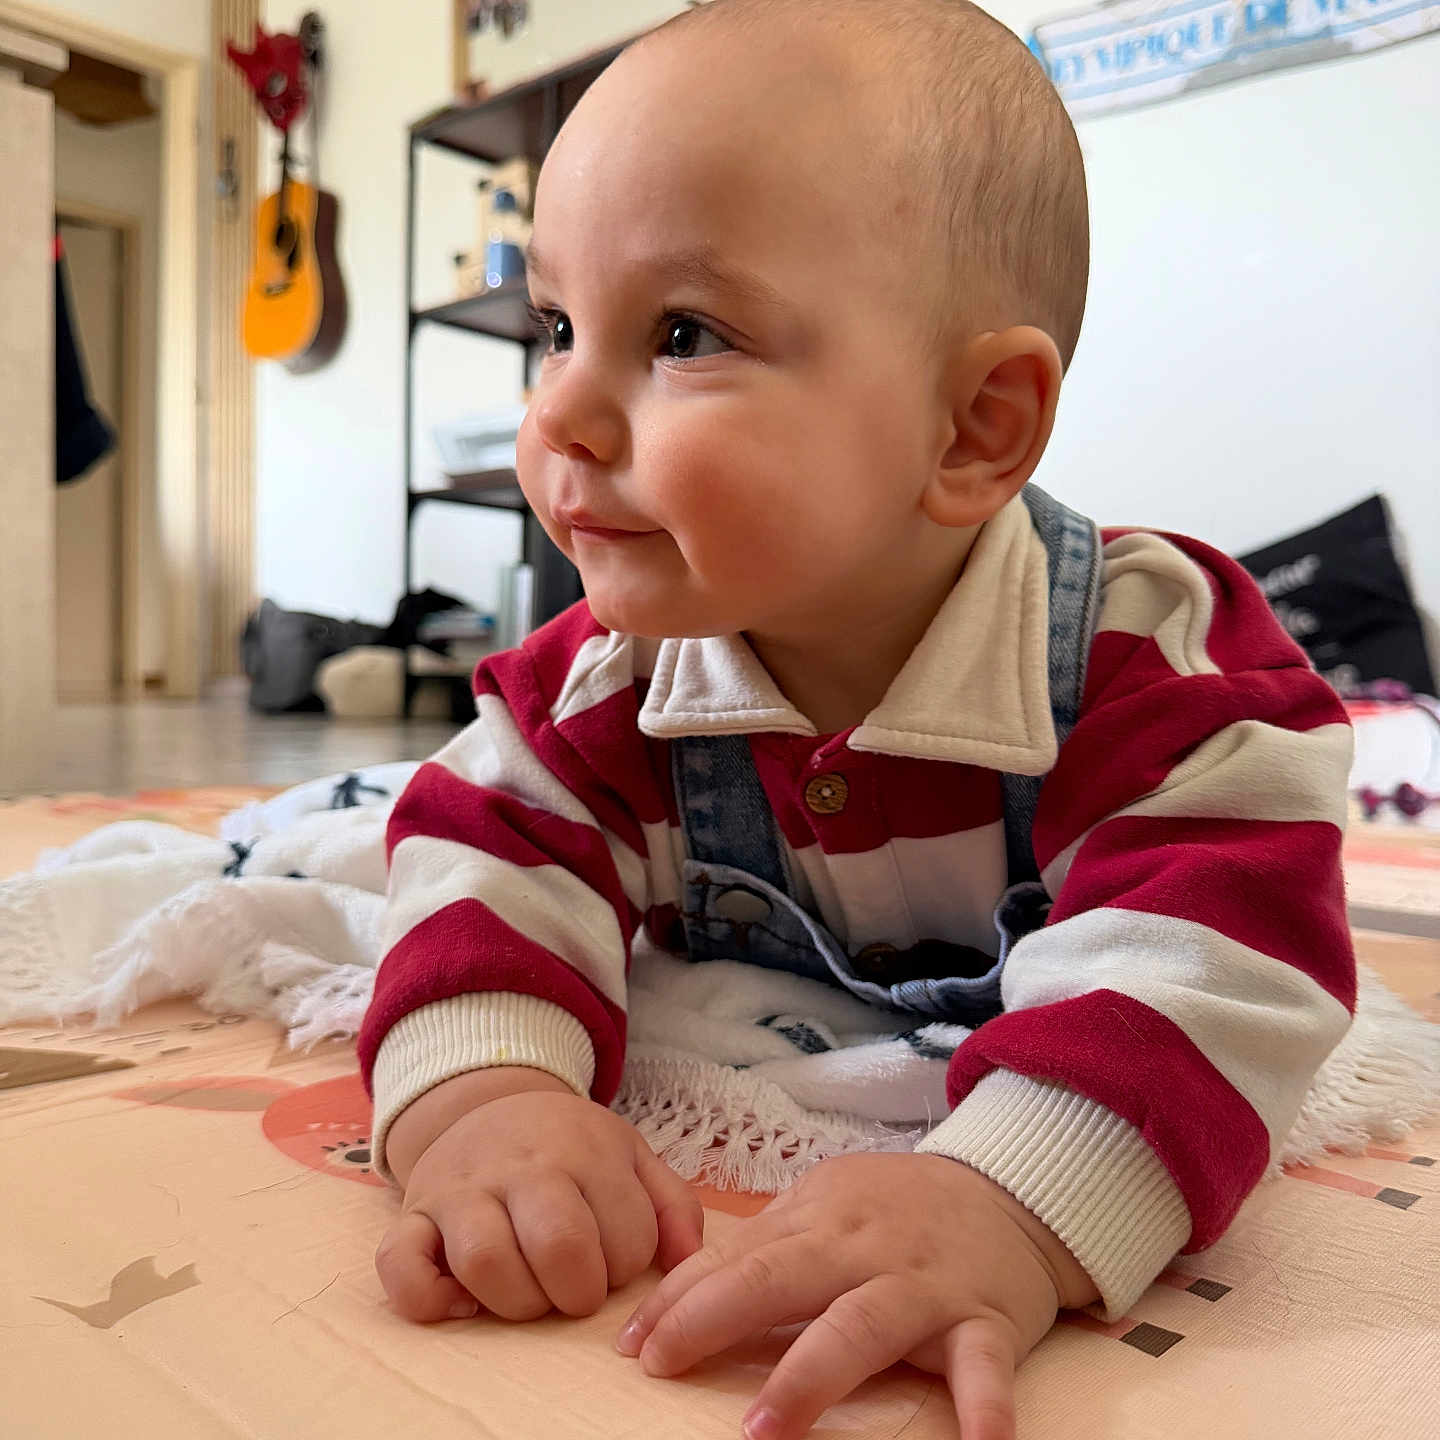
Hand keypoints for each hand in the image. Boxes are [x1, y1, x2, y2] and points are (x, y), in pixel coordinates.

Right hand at [375, 1084, 704, 1323]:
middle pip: (558, 1246)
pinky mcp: (413, 1213)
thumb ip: (672, 1204)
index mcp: (585, 1151)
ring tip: (528, 1293)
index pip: (628, 1240)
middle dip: (578, 1293)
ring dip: (516, 1301)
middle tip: (574, 1289)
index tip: (611, 1257)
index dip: (627, 1267)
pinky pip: (399, 1264)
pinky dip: (429, 1299)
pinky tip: (462, 1302)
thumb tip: (687, 1261)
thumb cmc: (569, 1146)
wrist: (489, 1105)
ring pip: (485, 1261)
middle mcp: (522, 1166)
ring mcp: (462, 1188)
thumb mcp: (630, 1154)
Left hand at [615, 1152, 1099, 1439]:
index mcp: (820, 1220)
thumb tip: (681, 1297)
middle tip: (664, 1364)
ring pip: (863, 1324)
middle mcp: (864, 1249)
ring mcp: (925, 1285)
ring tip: (763, 1428)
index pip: (737, 1256)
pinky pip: (983, 1367)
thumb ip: (767, 1246)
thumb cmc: (900, 1209)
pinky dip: (982, 1408)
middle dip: (718, 1316)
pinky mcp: (986, 1320)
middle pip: (782, 1276)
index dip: (680, 1298)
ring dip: (812, 1375)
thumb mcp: (828, 1208)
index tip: (632, 1344)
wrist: (1009, 1190)